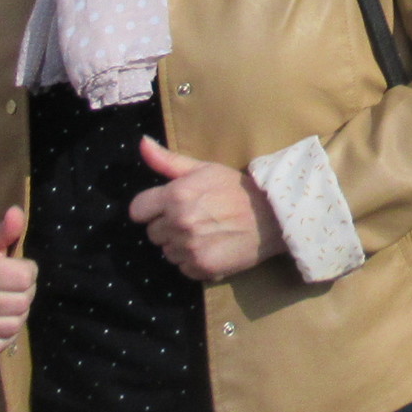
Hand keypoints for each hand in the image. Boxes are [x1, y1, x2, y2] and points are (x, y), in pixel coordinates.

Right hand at [0, 206, 36, 354]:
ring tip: (9, 301)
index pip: (25, 276)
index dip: (28, 270)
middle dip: (26, 291)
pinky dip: (7, 334)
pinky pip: (0, 344)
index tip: (18, 268)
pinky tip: (1, 319)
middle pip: (23, 302)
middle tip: (15, 286)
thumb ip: (4, 228)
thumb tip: (18, 213)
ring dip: (19, 313)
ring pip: (15, 325)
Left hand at [130, 137, 282, 282]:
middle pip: (153, 232)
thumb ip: (167, 160)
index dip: (152, 209)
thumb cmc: (236, 188)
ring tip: (206, 234)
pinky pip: (183, 268)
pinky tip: (212, 248)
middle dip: (169, 226)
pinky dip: (195, 262)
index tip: (168, 207)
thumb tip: (142, 143)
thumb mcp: (203, 168)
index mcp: (176, 194)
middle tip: (196, 219)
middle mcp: (180, 221)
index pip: (138, 211)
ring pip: (167, 252)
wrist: (273, 215)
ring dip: (181, 246)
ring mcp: (190, 246)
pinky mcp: (202, 266)